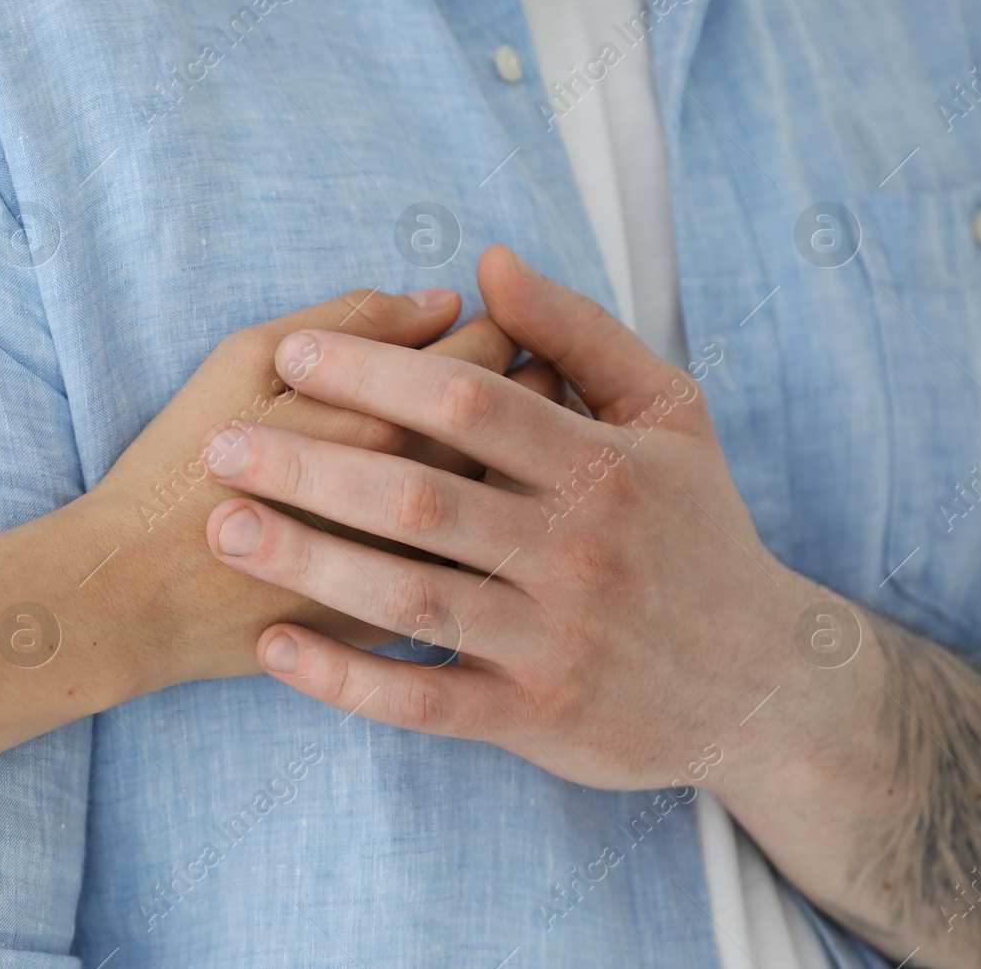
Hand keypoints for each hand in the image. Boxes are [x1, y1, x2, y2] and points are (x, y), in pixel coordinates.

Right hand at [76, 285, 564, 687]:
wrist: (138, 599)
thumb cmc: (180, 465)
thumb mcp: (243, 360)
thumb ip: (350, 322)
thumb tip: (441, 301)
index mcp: (394, 414)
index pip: (492, 352)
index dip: (503, 328)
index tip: (493, 323)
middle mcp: (428, 491)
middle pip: (518, 427)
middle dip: (528, 392)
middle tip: (522, 373)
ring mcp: (426, 564)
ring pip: (512, 502)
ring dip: (520, 465)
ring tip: (498, 442)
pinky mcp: (408, 621)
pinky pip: (474, 571)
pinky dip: (488, 537)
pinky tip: (473, 518)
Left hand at [198, 246, 825, 790]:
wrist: (761, 683)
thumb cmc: (696, 530)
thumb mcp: (669, 415)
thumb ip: (580, 332)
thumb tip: (488, 262)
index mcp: (602, 466)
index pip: (471, 405)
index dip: (375, 372)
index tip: (291, 353)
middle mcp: (576, 551)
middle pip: (421, 498)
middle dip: (311, 465)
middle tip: (219, 444)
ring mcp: (553, 640)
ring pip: (411, 597)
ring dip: (307, 562)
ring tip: (222, 528)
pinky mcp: (534, 717)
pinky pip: (424, 702)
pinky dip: (345, 679)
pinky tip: (274, 648)